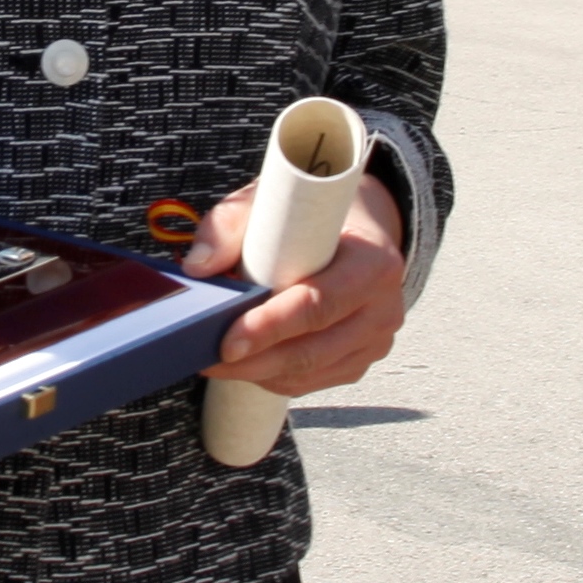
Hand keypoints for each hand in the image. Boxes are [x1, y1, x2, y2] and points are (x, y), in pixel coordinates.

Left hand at [186, 178, 407, 397]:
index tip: (228, 339)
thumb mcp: (275, 201)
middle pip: (311, 349)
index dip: (271, 326)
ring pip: (307, 373)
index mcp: (374, 261)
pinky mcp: (359, 362)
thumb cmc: (316, 214)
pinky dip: (272, 376)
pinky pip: (309, 381)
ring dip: (257, 371)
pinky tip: (246, 362)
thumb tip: (199, 266)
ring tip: (215, 360)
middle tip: (207, 358)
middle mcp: (383, 307)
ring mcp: (374, 341)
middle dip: (254, 359)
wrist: (360, 228)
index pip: (318, 304)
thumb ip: (231, 225)